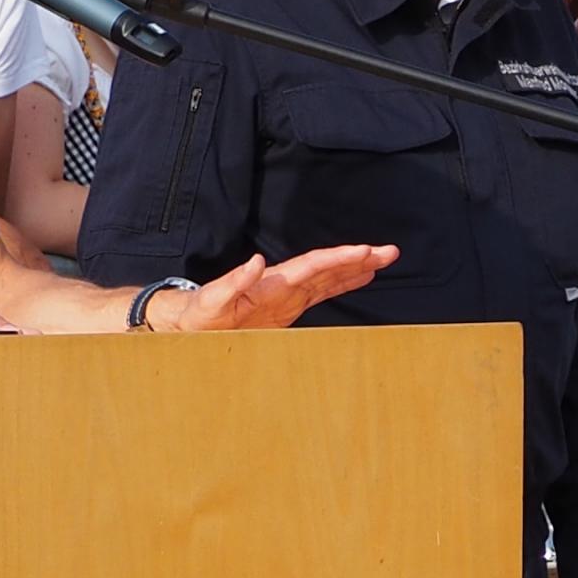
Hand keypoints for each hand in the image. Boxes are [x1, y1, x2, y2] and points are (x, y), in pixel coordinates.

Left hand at [147, 246, 395, 330]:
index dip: (340, 258)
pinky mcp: (287, 307)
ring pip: (328, 276)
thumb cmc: (198, 318)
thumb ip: (233, 282)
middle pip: (326, 266)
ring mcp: (287, 294)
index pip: (312, 265)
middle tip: (390, 251)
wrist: (187, 326)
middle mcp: (283, 284)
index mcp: (270, 283)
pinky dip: (342, 283)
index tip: (366, 252)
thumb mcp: (211, 302)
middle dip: (358, 258)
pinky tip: (361, 277)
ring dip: (355, 267)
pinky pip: (321, 292)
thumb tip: (257, 261)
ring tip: (384, 258)